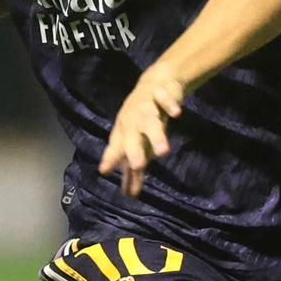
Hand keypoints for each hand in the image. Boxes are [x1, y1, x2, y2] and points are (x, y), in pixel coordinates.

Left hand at [99, 64, 185, 197]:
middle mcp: (133, 120)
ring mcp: (147, 106)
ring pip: (149, 120)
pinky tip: (176, 114)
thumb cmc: (143, 120)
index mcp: (125, 131)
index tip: (105, 172)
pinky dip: (170, 105)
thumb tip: (129, 195)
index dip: (111, 158)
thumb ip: (134, 170)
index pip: (116, 147)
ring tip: (163, 152)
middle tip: (138, 166)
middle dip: (134, 150)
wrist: (156, 84)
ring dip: (155, 134)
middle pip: (132, 136)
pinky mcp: (162, 93)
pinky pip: (166, 99)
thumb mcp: (138, 142)